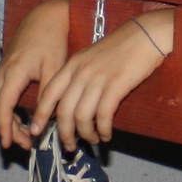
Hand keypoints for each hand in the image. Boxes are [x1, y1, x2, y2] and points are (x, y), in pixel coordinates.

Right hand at [0, 0, 73, 149]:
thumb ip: (46, 100)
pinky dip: (8, 109)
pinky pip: (1, 94)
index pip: (4, 108)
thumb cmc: (52, 41)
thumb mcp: (53, 71)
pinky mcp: (6, 68)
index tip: (10, 144)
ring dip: (8, 120)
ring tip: (24, 135)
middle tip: (24, 144)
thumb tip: (39, 126)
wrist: (45, 16)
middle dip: (8, 129)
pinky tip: (22, 117)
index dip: (6, 129)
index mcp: (13, 74)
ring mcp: (2, 70)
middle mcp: (3, 73)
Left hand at [28, 11, 169, 147]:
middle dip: (65, 133)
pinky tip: (106, 135)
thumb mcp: (90, 58)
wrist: (145, 35)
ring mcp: (98, 79)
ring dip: (86, 134)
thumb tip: (71, 103)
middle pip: (64, 111)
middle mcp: (81, 73)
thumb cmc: (119, 48)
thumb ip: (78, 77)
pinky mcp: (116, 86)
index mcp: (72, 65)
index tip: (36, 131)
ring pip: (82, 117)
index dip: (40, 115)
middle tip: (69, 146)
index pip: (49, 94)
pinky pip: (104, 115)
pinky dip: (103, 129)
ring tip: (92, 140)